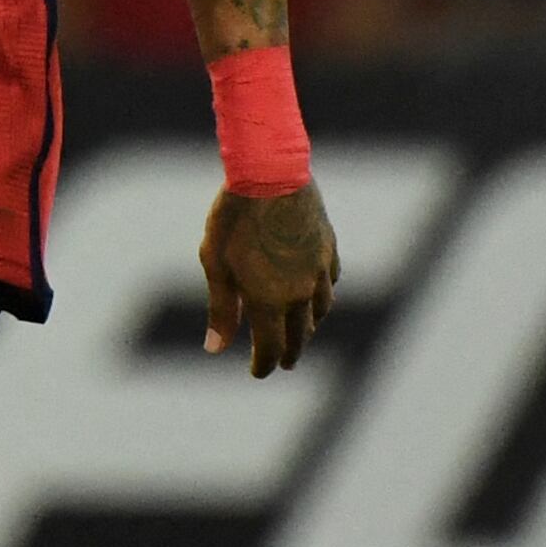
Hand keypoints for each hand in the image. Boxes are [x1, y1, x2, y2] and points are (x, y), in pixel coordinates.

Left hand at [199, 182, 338, 378]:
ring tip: (302, 332)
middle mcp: (300, 292)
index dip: (264, 364)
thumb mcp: (216, 265)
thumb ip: (221, 309)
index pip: (271, 347)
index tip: (258, 372)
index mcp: (270, 301)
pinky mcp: (328, 246)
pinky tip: (316, 293)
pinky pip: (330, 281)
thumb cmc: (234, 219)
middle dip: (290, 353)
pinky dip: (322, 295)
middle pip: (300, 335)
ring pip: (320, 310)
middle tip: (284, 363)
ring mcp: (319, 269)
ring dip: (310, 327)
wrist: (270, 174)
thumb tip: (215, 349)